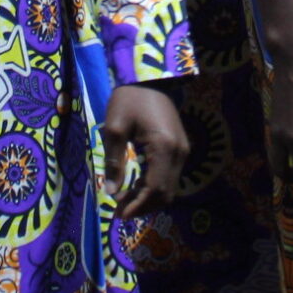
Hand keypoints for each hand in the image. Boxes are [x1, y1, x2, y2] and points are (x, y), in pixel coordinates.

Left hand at [101, 84, 189, 220]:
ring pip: (169, 187)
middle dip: (143, 207)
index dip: (137, 206)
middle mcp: (179, 153)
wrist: (149, 77)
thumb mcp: (115, 128)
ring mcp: (182, 150)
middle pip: (165, 193)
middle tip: (118, 212)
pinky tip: (135, 188)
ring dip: (148, 199)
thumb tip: (110, 192)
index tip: (118, 215)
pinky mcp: (180, 148)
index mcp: (163, 148)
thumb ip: (114, 162)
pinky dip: (154, 187)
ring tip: (124, 202)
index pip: (154, 189)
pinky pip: (169, 176)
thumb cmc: (129, 99)